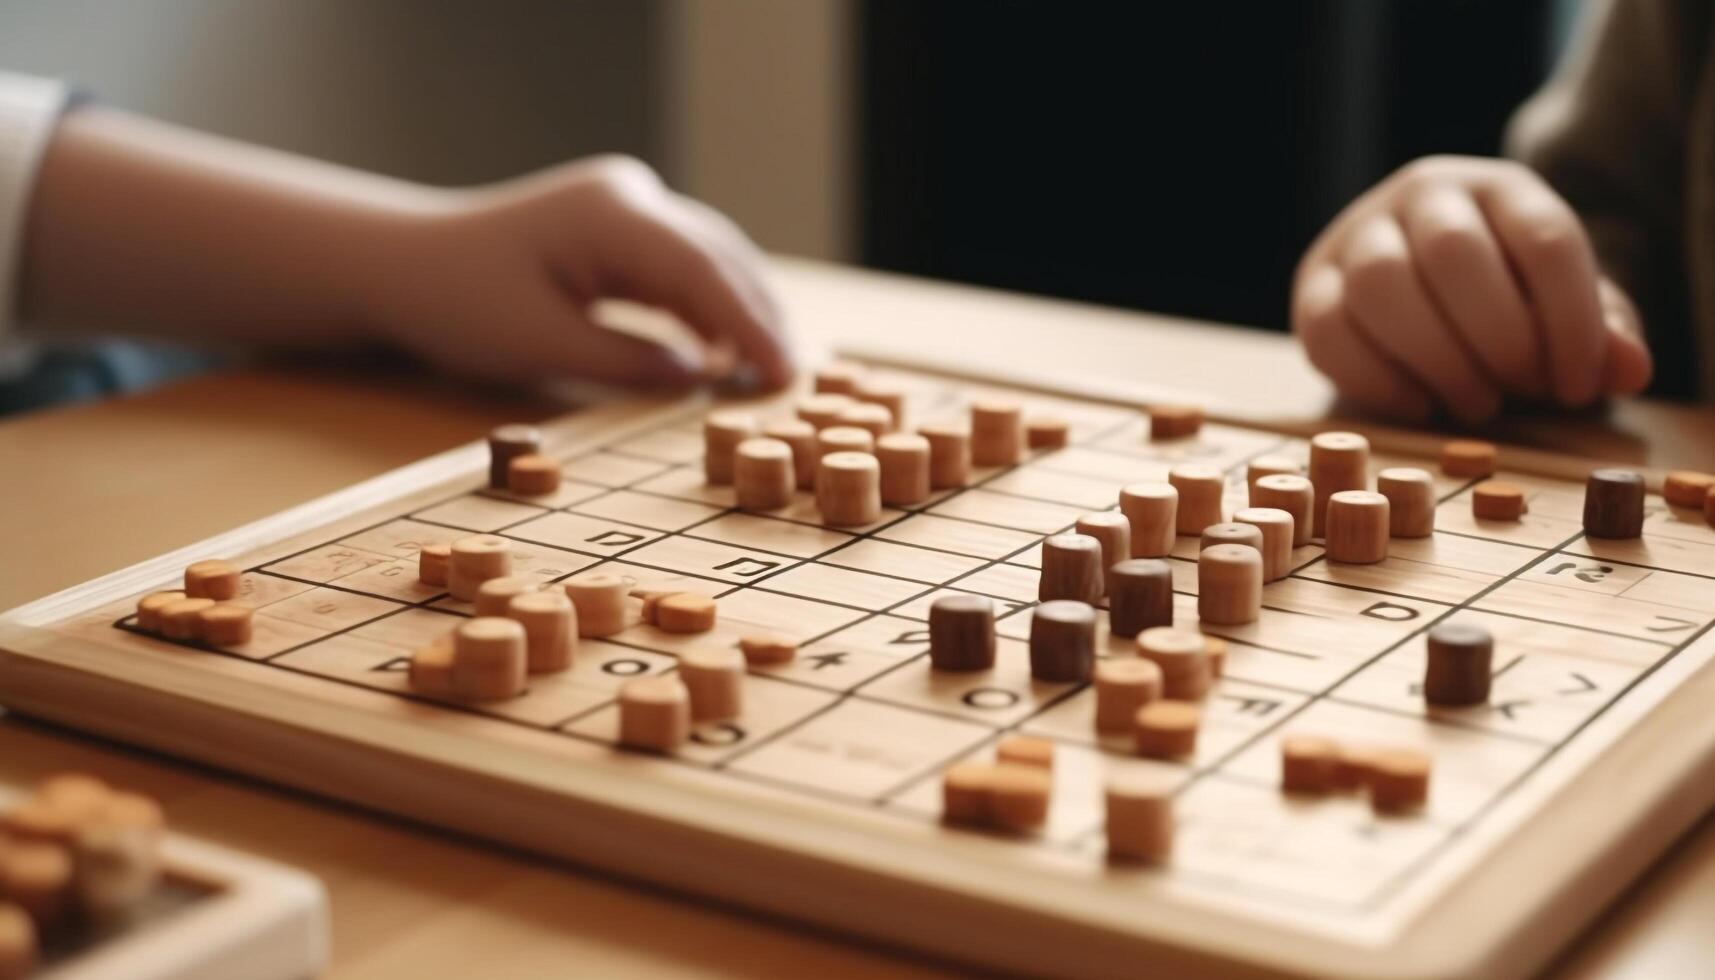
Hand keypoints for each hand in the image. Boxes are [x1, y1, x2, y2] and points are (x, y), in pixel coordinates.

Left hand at [371, 155, 792, 388]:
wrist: (403, 265)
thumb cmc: (457, 303)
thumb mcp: (541, 346)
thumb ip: (628, 362)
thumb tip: (700, 377)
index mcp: (608, 216)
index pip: (702, 271)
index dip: (750, 325)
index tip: (785, 373)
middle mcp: (629, 198)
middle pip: (720, 257)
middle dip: (761, 317)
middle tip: (797, 378)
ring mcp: (628, 207)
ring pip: (711, 259)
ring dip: (743, 312)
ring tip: (776, 370)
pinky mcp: (622, 229)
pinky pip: (683, 267)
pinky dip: (710, 309)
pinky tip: (730, 353)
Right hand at [1291, 155, 1650, 423]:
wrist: (1420, 281)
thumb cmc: (1504, 300)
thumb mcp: (1561, 306)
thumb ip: (1599, 335)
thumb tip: (1626, 369)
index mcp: (1498, 186)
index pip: (1544, 240)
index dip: (1571, 323)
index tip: (1578, 387)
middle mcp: (1421, 194)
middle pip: (1455, 254)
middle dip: (1499, 339)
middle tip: (1522, 392)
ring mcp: (1355, 235)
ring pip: (1382, 287)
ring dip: (1437, 361)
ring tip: (1475, 403)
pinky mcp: (1310, 285)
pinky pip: (1328, 331)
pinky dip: (1379, 381)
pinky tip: (1421, 405)